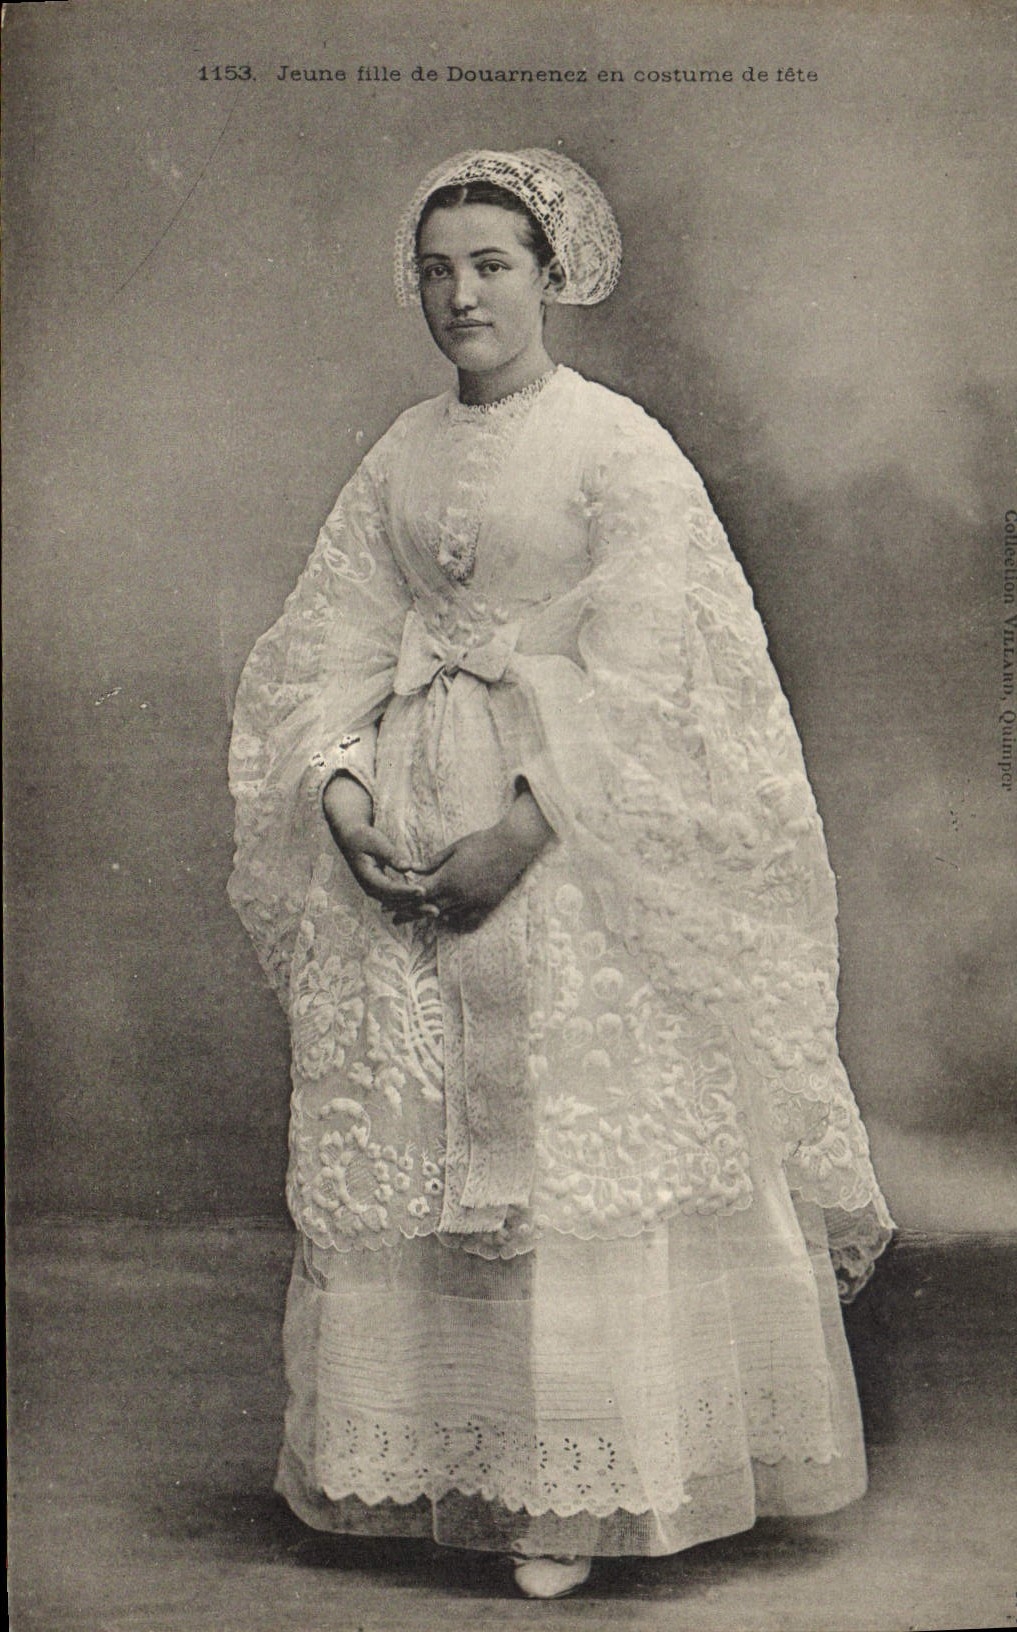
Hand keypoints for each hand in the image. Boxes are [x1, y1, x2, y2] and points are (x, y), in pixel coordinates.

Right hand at [322, 774, 425, 913]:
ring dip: (416, 909)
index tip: (423, 891)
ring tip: (435, 912)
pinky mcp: (384, 889)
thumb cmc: (364, 837)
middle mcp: (371, 888)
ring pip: (398, 905)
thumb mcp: (376, 842)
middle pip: (395, 903)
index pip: (389, 889)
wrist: (352, 839)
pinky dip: (413, 903)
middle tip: (435, 910)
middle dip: (415, 907)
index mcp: (367, 878)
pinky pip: (399, 900)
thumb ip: (392, 855)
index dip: (406, 892)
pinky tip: (429, 905)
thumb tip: (408, 867)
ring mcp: (377, 891)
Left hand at [393, 787, 553, 931]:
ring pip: (446, 916)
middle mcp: (459, 895)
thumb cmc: (481, 842)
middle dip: (410, 914)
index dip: (401, 902)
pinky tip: (447, 920)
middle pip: (428, 909)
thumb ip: (432, 862)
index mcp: (448, 879)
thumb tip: (412, 869)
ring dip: (431, 917)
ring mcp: (474, 902)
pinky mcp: (487, 905)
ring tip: (417, 918)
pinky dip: (456, 922)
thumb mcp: (454, 848)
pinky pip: (468, 921)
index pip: (418, 895)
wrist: (512, 846)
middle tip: (395, 920)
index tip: (387, 908)